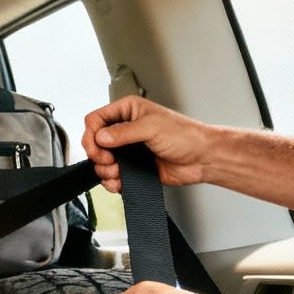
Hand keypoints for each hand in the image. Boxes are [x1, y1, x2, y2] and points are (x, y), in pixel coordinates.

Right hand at [81, 97, 217, 193]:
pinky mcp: (132, 167)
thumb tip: (100, 137)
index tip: (99, 148)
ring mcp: (128, 149)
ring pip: (100, 162)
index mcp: (128, 111)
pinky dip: (112, 182)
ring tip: (118, 172)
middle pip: (93, 142)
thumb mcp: (152, 127)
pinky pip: (111, 176)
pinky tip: (120, 182)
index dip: (91, 135)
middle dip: (98, 155)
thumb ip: (123, 132)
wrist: (202, 158)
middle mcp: (125, 129)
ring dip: (105, 171)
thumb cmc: (185, 136)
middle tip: (109, 161)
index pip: (95, 120)